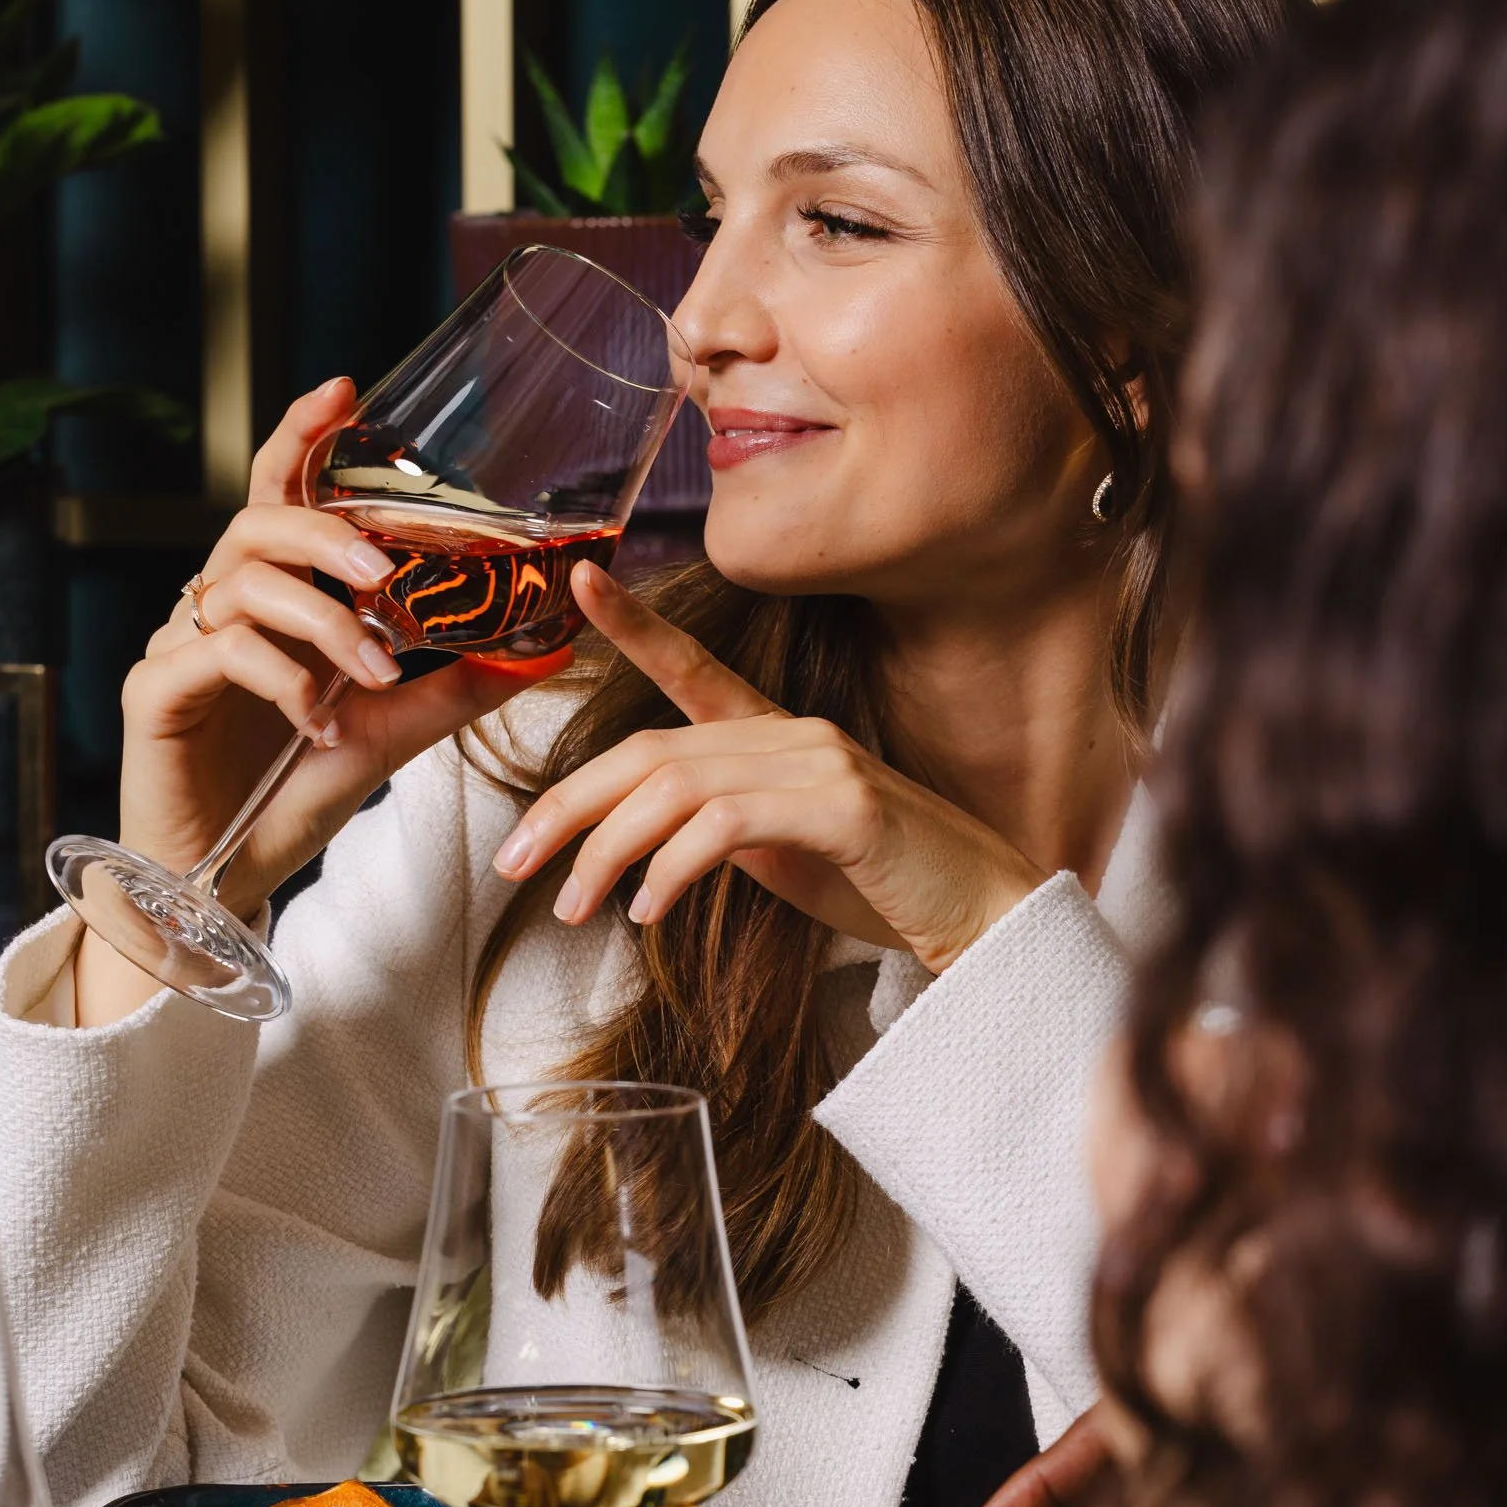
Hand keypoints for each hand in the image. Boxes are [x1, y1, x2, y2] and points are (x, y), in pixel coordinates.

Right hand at [114, 377, 559, 911]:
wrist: (226, 875)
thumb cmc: (292, 792)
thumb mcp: (392, 732)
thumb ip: (458, 686)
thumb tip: (544, 649)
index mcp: (270, 600)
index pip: (277, 493)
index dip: (301, 435)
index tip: (344, 390)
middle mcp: (217, 609)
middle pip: (258, 523)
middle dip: (329, 534)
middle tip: (387, 575)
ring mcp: (178, 646)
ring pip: (244, 585)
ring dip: (323, 623)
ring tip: (374, 674)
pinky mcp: (153, 693)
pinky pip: (218, 653)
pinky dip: (284, 681)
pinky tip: (321, 724)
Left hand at [491, 563, 1044, 973]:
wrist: (989, 921)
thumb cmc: (890, 891)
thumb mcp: (785, 859)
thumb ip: (723, 835)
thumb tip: (650, 849)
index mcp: (779, 739)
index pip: (693, 668)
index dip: (634, 625)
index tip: (578, 586)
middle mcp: (796, 734)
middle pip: (652, 748)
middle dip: (570, 804)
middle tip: (516, 860)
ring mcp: (823, 763)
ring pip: (677, 784)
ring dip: (607, 849)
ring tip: (573, 906)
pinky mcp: (846, 806)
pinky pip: (727, 823)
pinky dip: (673, 867)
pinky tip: (648, 909)